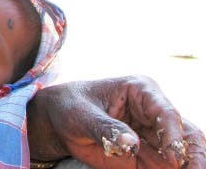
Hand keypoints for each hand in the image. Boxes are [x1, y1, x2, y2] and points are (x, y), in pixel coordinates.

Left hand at [27, 76, 204, 168]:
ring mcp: (155, 135)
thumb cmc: (70, 107)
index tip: (172, 159)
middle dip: (194, 156)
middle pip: (187, 135)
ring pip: (185, 153)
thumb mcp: (81, 115)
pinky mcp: (150, 155)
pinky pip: (168, 166)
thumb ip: (106, 129)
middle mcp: (154, 112)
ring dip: (187, 166)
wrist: (60, 121)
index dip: (173, 136)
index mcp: (141, 90)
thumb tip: (131, 145)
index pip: (166, 113)